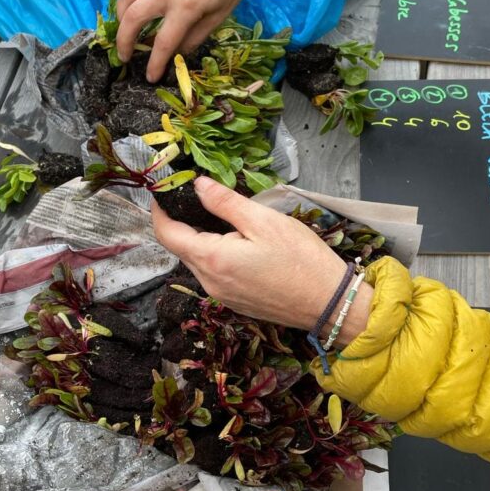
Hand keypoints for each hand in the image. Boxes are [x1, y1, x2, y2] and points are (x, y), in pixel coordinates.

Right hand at [116, 0, 250, 81]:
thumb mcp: (217, 18)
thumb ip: (193, 38)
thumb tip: (174, 53)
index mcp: (186, 8)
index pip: (163, 43)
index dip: (154, 64)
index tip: (149, 77)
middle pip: (134, 18)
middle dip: (124, 41)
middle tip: (124, 55)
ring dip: (120, 15)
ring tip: (124, 28)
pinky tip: (131, 1)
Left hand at [152, 176, 373, 345]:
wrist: (329, 304)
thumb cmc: (301, 260)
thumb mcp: (264, 220)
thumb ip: (225, 202)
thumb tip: (198, 186)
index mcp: (212, 259)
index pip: (167, 233)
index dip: (159, 211)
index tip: (164, 192)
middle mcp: (209, 283)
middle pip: (182, 248)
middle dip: (184, 222)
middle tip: (199, 197)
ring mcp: (222, 296)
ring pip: (199, 262)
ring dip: (203, 240)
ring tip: (225, 218)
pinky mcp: (236, 303)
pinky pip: (215, 275)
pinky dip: (217, 256)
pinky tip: (240, 244)